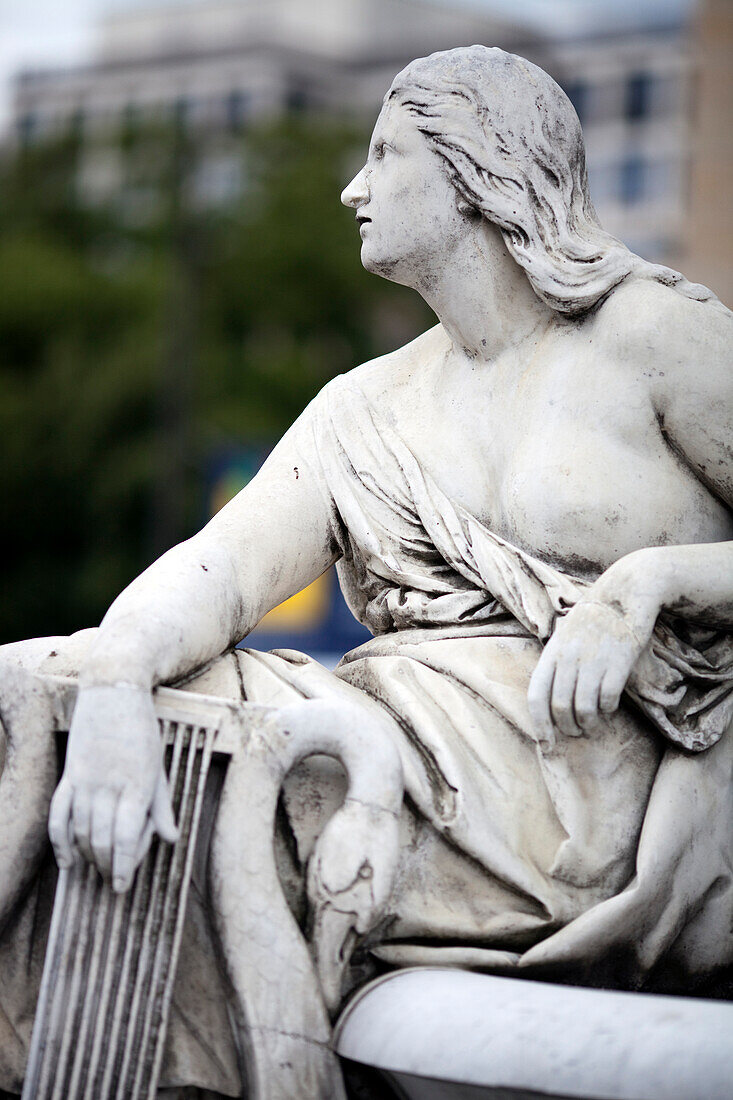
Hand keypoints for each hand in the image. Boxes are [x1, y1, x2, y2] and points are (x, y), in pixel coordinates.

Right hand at [48, 684, 176, 891]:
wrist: (114, 691)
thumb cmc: (142, 728)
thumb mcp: (159, 764)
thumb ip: (161, 803)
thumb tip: (171, 838)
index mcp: (139, 784)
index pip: (128, 838)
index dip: (125, 866)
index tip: (124, 885)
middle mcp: (110, 786)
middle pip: (103, 840)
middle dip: (108, 866)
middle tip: (113, 881)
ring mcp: (86, 780)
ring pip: (81, 831)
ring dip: (88, 856)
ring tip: (96, 871)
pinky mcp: (70, 774)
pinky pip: (59, 814)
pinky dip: (60, 840)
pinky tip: (67, 860)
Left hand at [527, 598, 652, 749]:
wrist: (623, 595)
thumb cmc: (591, 620)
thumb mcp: (563, 637)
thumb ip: (555, 665)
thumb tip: (549, 703)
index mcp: (551, 654)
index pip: (536, 696)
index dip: (539, 725)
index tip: (545, 744)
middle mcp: (568, 658)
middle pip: (560, 708)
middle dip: (568, 728)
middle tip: (576, 733)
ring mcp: (593, 660)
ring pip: (584, 709)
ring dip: (588, 724)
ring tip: (592, 725)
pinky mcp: (617, 662)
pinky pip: (607, 699)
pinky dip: (607, 710)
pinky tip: (609, 706)